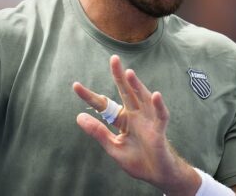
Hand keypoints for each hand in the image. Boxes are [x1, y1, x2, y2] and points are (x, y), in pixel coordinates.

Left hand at [73, 55, 200, 195]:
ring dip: (137, 86)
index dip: (90, 96)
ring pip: (142, 99)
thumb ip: (98, 132)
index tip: (76, 86)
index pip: (104, 104)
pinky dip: (158, 106)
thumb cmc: (137, 160)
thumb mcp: (113, 147)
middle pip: (126, 92)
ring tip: (129, 73)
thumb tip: (79, 116)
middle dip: (119, 76)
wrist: (156, 175)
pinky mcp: (159, 130)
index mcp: (122, 119)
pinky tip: (155, 95)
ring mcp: (148, 120)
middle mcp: (135, 115)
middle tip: (113, 59)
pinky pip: (160, 115)